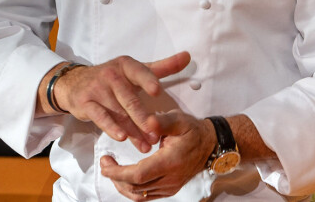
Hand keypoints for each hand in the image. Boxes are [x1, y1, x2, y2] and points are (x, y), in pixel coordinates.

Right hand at [53, 52, 190, 152]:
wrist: (76, 83)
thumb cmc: (114, 77)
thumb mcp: (137, 69)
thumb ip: (163, 67)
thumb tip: (188, 56)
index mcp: (126, 65)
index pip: (139, 72)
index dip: (147, 80)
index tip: (157, 91)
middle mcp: (111, 75)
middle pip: (130, 98)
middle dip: (143, 118)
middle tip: (157, 135)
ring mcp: (97, 89)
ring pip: (118, 112)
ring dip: (133, 130)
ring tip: (146, 145)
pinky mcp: (86, 103)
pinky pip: (101, 117)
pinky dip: (111, 128)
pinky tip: (122, 138)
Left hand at [100, 110, 215, 199]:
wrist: (210, 145)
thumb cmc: (192, 130)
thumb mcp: (178, 120)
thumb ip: (161, 122)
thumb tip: (147, 121)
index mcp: (170, 162)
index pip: (139, 175)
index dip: (118, 173)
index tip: (105, 164)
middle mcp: (170, 179)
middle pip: (136, 188)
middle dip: (116, 178)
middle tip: (105, 163)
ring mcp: (170, 187)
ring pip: (139, 196)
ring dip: (122, 185)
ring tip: (112, 170)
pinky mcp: (170, 190)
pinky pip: (146, 196)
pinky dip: (132, 189)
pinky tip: (125, 177)